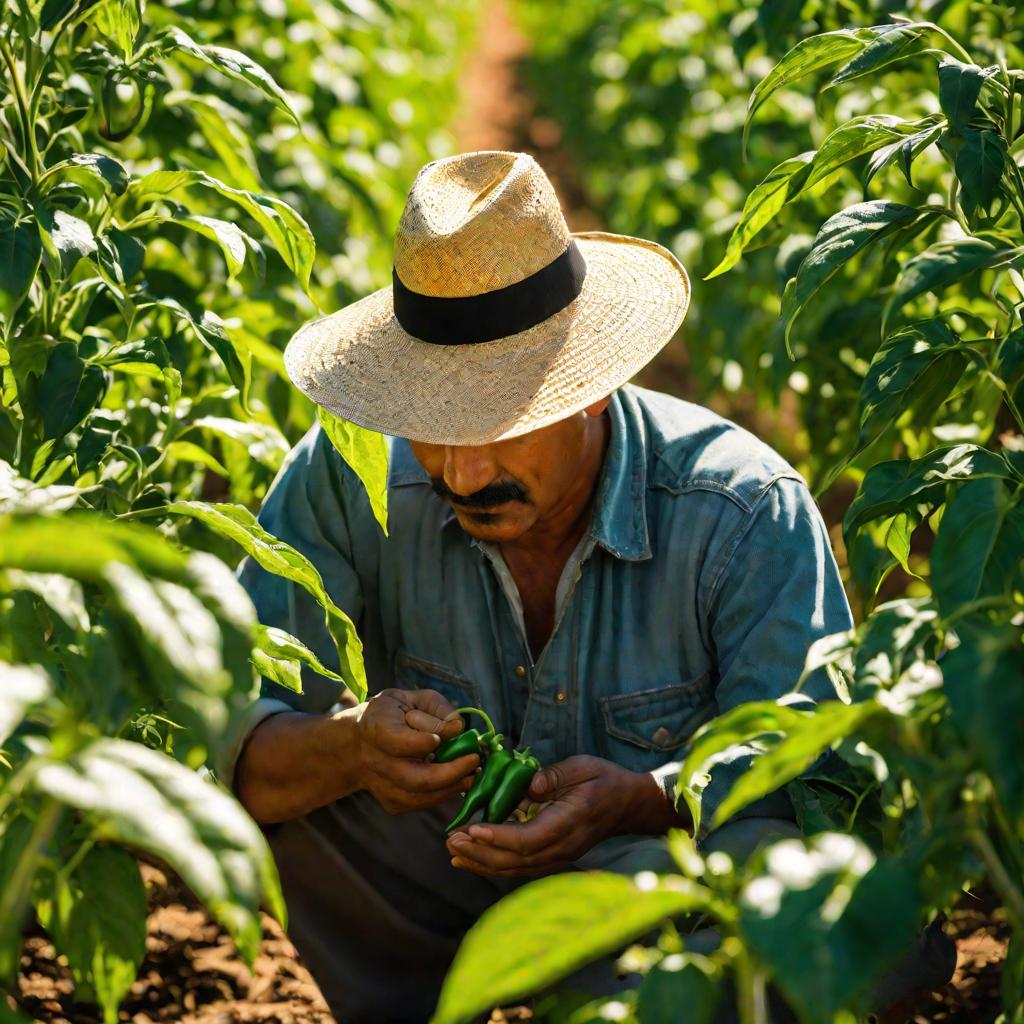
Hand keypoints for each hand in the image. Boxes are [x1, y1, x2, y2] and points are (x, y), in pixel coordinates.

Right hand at [353, 688, 478, 813]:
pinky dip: (441, 796)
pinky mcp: (389, 802)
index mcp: (376, 728)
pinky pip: (419, 805)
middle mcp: (374, 761)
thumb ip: (436, 708)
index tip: (446, 735)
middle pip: (415, 778)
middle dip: (450, 773)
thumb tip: (458, 728)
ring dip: (451, 789)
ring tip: (472, 775)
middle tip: (474, 761)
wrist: (357, 743)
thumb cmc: (391, 714)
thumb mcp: (411, 698)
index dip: (425, 742)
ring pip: (419, 798)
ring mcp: (380, 786)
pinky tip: (457, 783)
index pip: (401, 742)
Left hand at [445, 755, 645, 876]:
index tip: (472, 828)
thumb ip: (556, 775)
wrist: (628, 804)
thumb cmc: (604, 780)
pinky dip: (495, 864)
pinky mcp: (553, 857)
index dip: (499, 837)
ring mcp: (559, 856)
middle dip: (481, 852)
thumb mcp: (583, 766)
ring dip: (483, 862)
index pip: (529, 838)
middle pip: (517, 859)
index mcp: (569, 822)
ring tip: (454, 851)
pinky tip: (474, 858)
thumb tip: (530, 784)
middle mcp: (563, 847)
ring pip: (516, 868)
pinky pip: (521, 866)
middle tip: (451, 839)